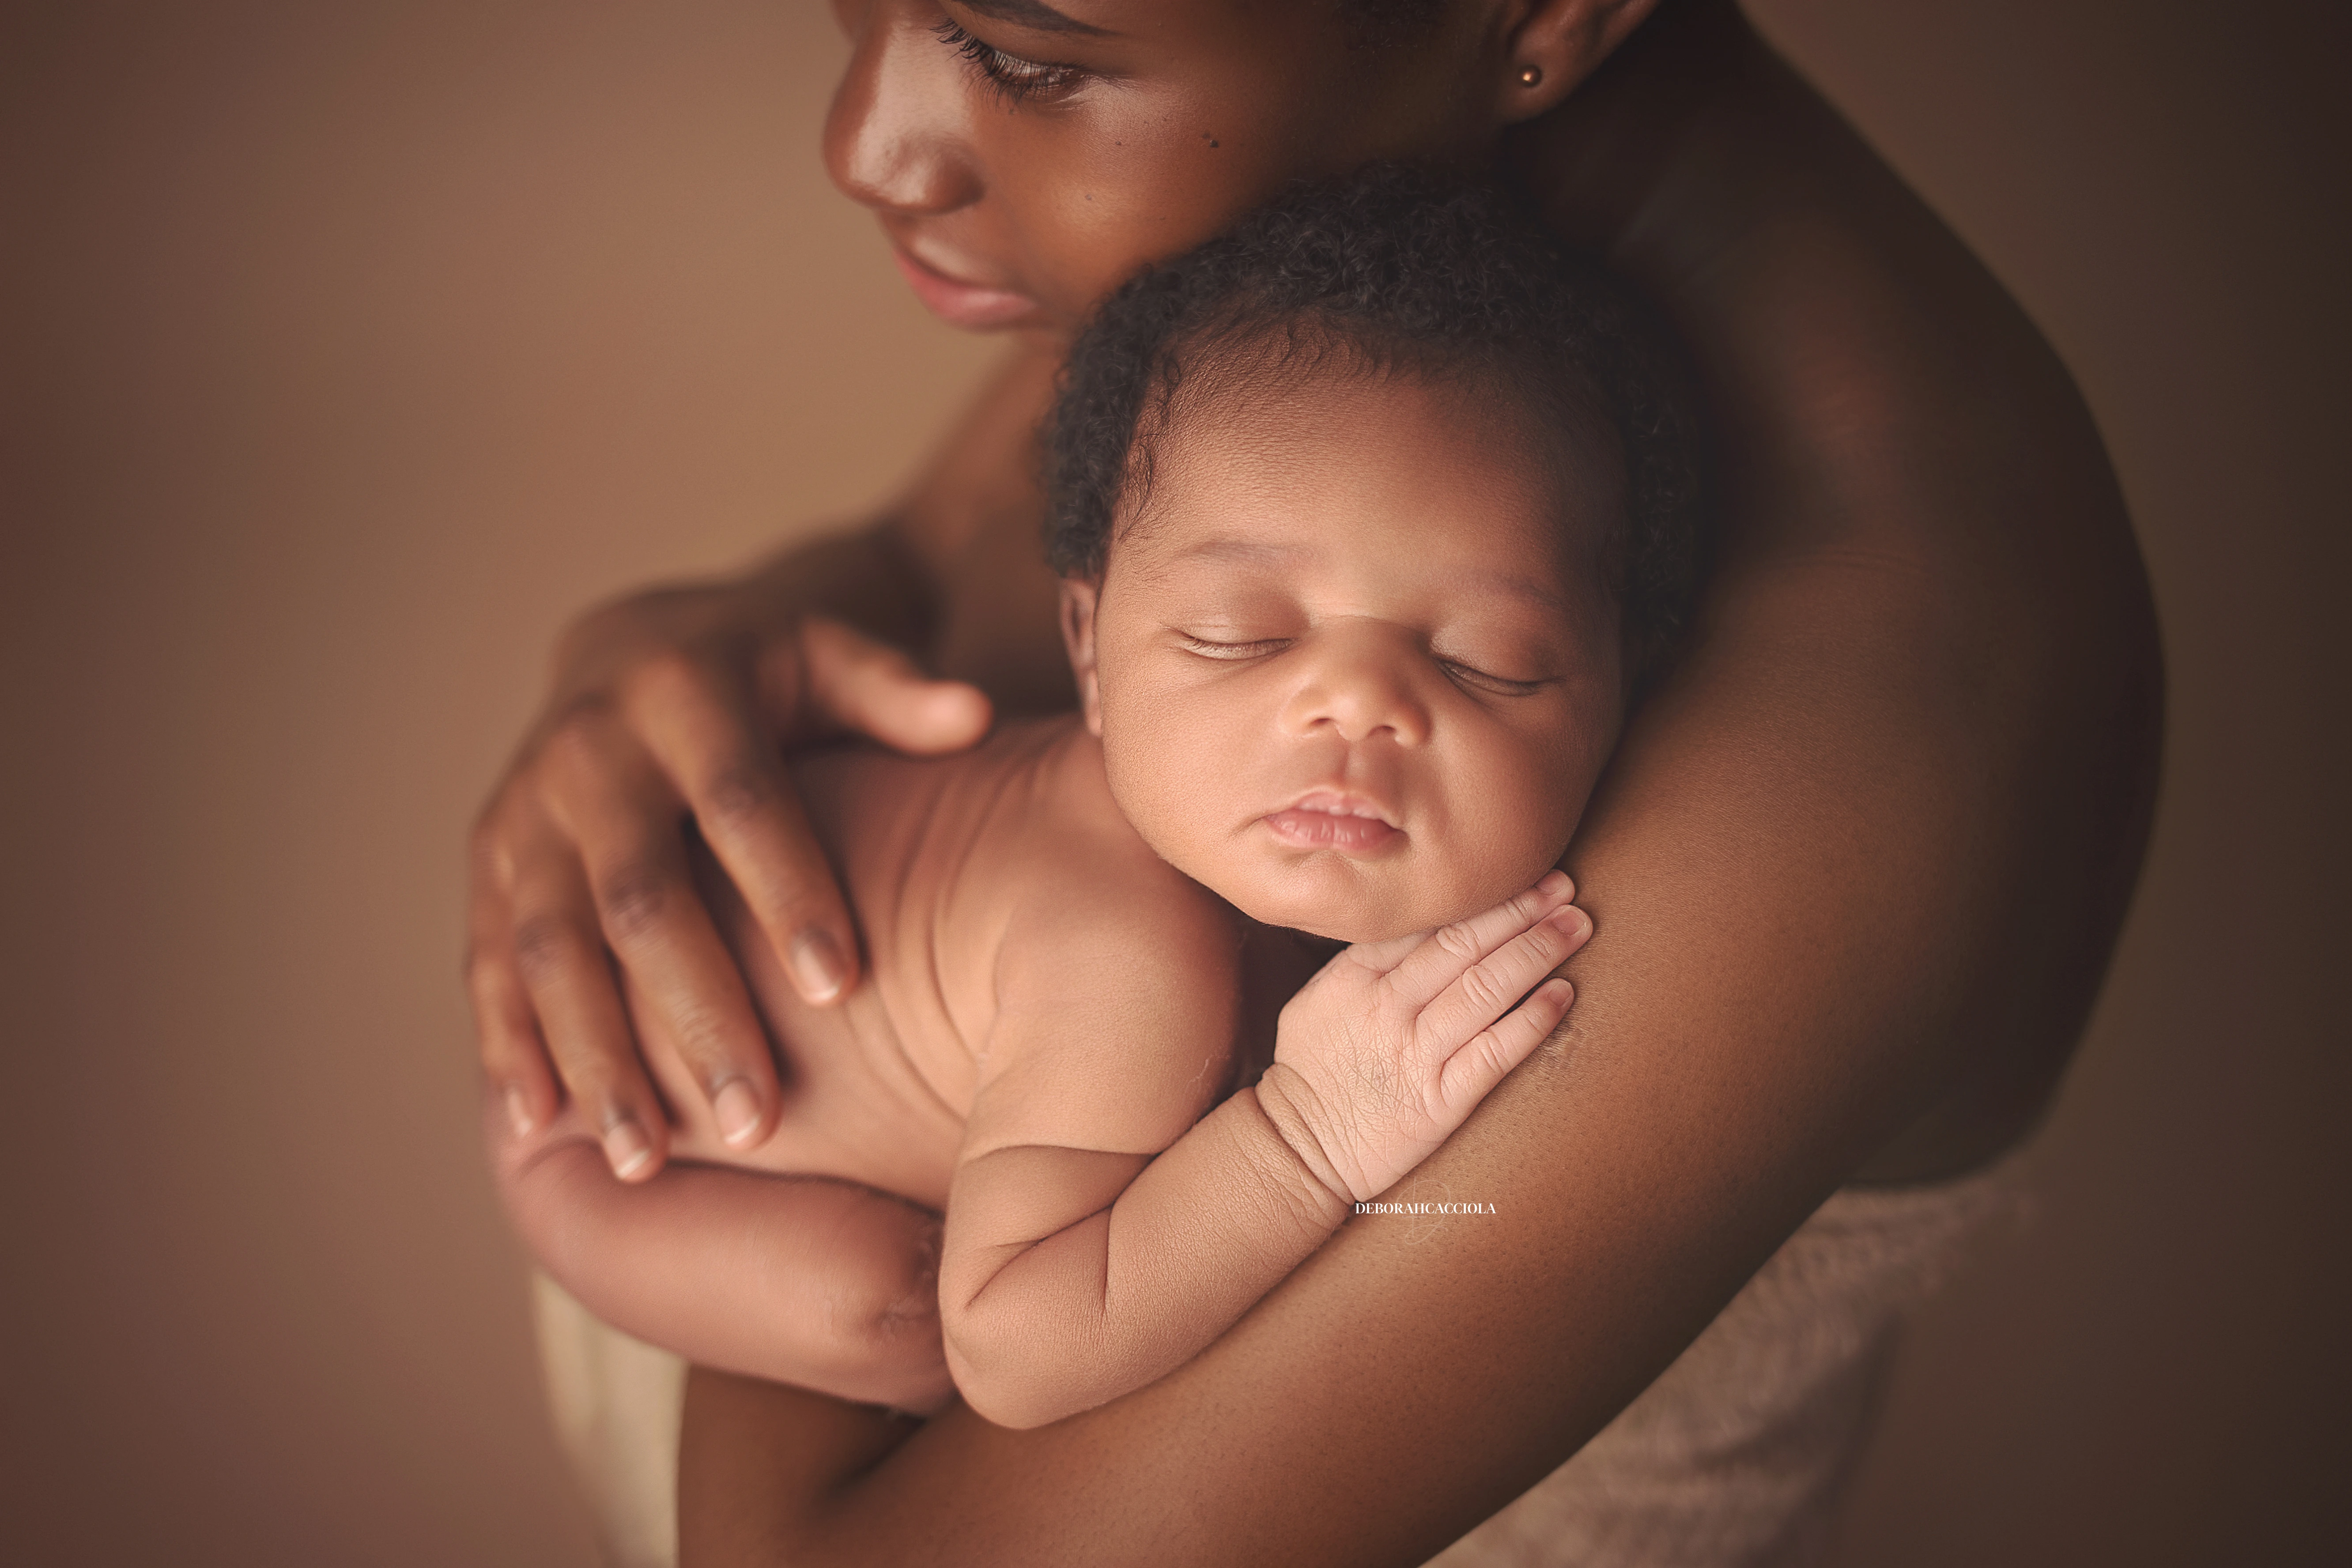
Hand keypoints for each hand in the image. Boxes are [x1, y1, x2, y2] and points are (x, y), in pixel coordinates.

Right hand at [467, 575, 989, 1179]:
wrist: (625, 647)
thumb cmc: (767, 673)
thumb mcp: (830, 656)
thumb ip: (896, 693)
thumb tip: (975, 714)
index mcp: (684, 693)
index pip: (740, 800)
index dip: (787, 888)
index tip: (843, 983)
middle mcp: (589, 752)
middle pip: (640, 896)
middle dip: (695, 1011)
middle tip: (758, 1117)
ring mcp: (524, 812)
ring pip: (550, 946)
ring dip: (596, 1054)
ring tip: (649, 1158)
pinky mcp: (485, 864)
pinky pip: (488, 962)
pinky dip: (510, 1043)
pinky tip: (546, 1124)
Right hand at [1256, 872, 1589, 1204]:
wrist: (1300, 1148)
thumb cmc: (1312, 1070)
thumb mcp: (1318, 999)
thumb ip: (1364, 961)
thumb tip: (1417, 924)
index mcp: (1356, 976)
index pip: (1428, 923)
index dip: (1480, 896)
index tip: (1520, 873)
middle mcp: (1388, 1007)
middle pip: (1464, 946)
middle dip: (1520, 911)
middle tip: (1563, 887)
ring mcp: (1415, 1054)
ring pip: (1486, 989)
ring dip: (1537, 952)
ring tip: (1576, 926)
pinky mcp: (1440, 1101)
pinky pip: (1495, 1052)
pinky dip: (1533, 1020)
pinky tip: (1563, 994)